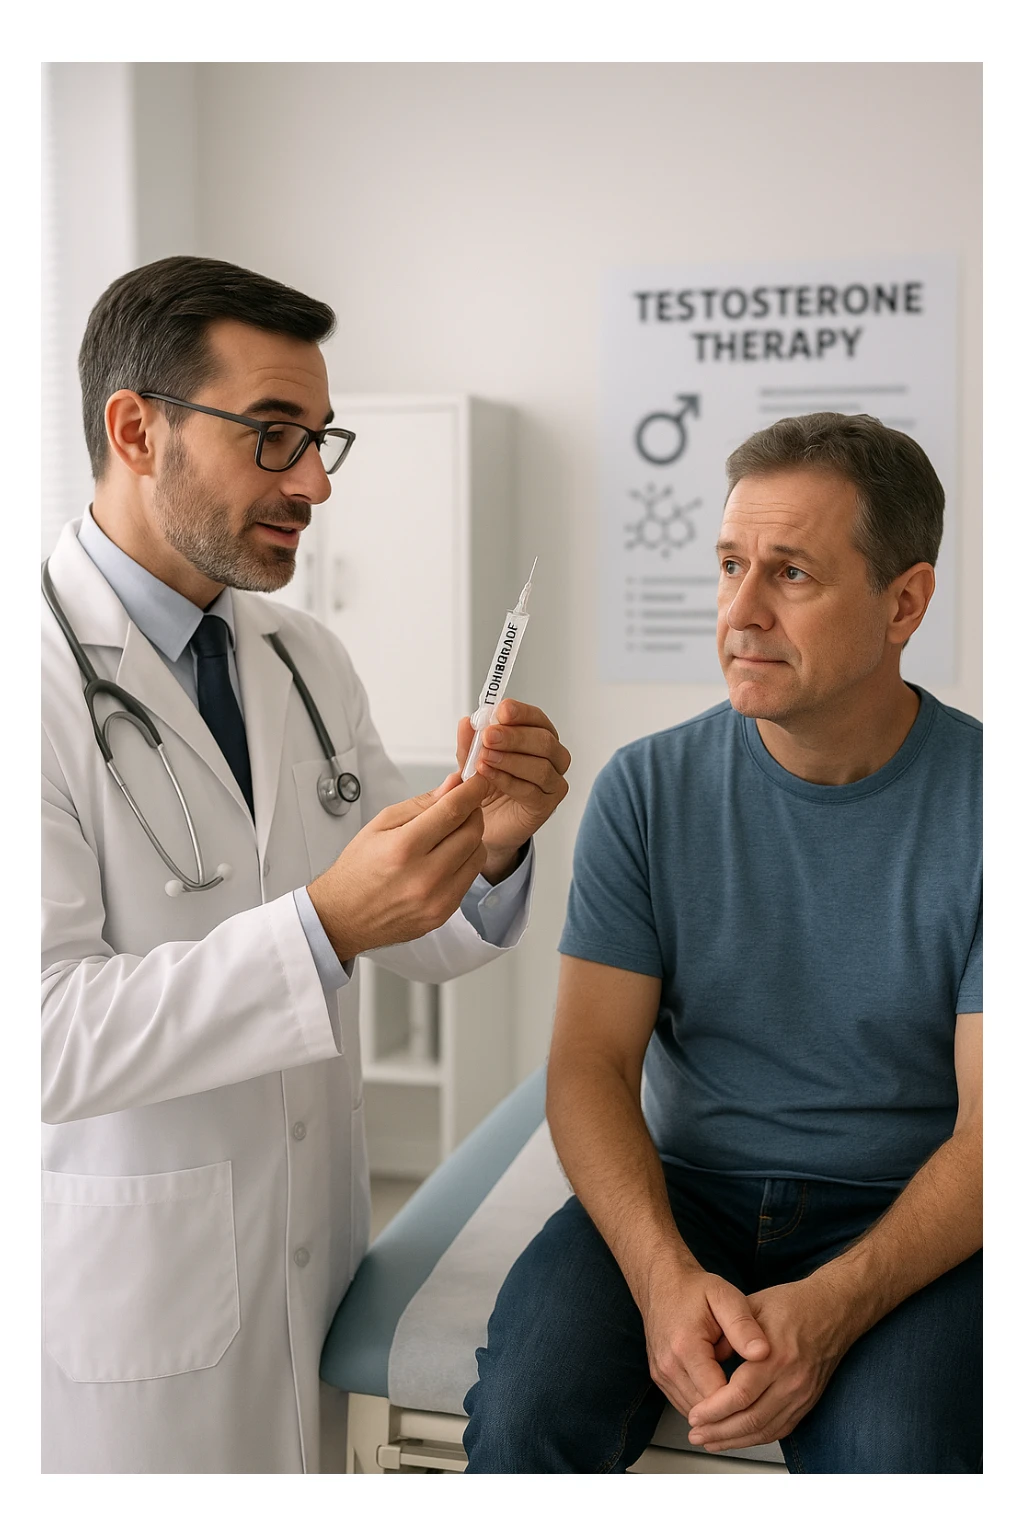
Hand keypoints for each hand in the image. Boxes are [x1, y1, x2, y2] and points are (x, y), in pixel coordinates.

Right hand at [307, 773, 489, 960]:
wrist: (344, 917)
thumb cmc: (357, 870)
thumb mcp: (380, 825)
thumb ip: (421, 804)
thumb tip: (452, 785)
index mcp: (404, 848)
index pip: (453, 811)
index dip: (472, 791)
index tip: (478, 782)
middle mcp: (425, 876)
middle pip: (472, 832)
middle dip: (472, 813)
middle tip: (461, 807)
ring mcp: (437, 899)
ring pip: (477, 855)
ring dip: (471, 838)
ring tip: (449, 835)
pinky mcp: (444, 913)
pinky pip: (470, 878)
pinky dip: (464, 862)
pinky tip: (445, 859)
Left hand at [457, 699, 570, 881]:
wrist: (481, 823)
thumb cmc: (484, 787)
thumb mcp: (472, 760)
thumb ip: (470, 743)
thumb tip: (466, 722)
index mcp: (538, 737)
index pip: (537, 719)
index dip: (521, 713)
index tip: (501, 710)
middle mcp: (552, 758)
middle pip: (544, 741)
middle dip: (514, 737)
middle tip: (488, 736)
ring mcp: (553, 783)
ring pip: (542, 767)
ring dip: (511, 760)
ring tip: (485, 758)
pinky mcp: (546, 806)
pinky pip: (531, 791)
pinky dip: (508, 781)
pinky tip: (489, 775)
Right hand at [641, 1262, 770, 1421]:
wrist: (662, 1284)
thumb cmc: (695, 1290)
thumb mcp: (726, 1297)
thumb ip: (744, 1326)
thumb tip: (763, 1352)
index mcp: (686, 1346)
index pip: (717, 1396)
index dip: (742, 1401)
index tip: (762, 1394)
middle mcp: (668, 1365)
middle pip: (705, 1410)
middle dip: (731, 1410)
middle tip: (757, 1399)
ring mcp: (661, 1374)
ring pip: (694, 1412)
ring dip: (717, 1411)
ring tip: (740, 1396)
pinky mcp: (659, 1378)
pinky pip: (684, 1404)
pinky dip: (704, 1405)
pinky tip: (721, 1392)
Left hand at [685, 1273, 854, 1452]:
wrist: (831, 1311)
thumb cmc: (791, 1305)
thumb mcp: (752, 1307)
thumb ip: (727, 1335)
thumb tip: (704, 1362)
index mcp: (775, 1356)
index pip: (741, 1394)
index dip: (715, 1410)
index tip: (695, 1414)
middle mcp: (791, 1381)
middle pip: (751, 1419)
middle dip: (719, 1431)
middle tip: (696, 1434)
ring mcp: (802, 1395)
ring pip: (765, 1430)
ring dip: (735, 1440)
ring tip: (710, 1441)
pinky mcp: (807, 1402)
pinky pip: (780, 1430)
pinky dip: (756, 1438)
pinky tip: (738, 1439)